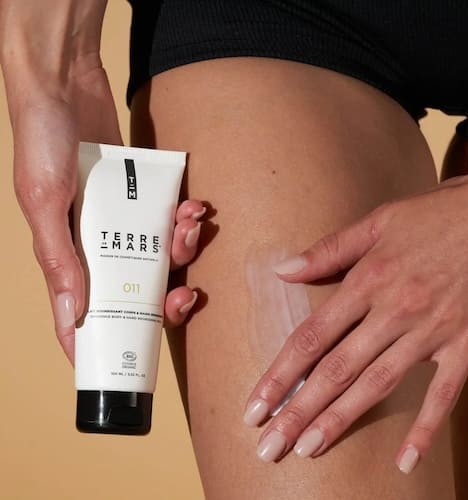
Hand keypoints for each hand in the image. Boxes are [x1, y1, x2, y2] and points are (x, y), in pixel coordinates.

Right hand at [11, 65, 202, 363]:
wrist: (65, 85)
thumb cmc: (42, 142)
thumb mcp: (44, 204)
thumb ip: (59, 260)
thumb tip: (74, 314)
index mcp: (67, 256)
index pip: (84, 315)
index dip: (105, 343)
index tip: (131, 364)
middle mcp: (96, 245)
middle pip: (135, 292)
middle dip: (165, 299)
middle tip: (185, 294)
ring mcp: (120, 222)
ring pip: (159, 256)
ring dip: (181, 251)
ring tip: (189, 228)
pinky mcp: (139, 198)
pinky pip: (167, 220)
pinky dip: (184, 220)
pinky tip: (193, 209)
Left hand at [244, 156, 467, 471]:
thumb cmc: (436, 216)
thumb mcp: (377, 223)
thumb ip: (328, 250)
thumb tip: (282, 271)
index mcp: (368, 280)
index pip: (313, 336)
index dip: (280, 373)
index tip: (256, 403)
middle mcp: (394, 311)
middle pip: (337, 369)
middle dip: (298, 410)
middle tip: (268, 445)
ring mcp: (431, 332)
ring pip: (378, 385)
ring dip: (340, 420)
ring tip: (307, 449)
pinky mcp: (465, 346)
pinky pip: (443, 394)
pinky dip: (425, 428)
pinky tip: (405, 461)